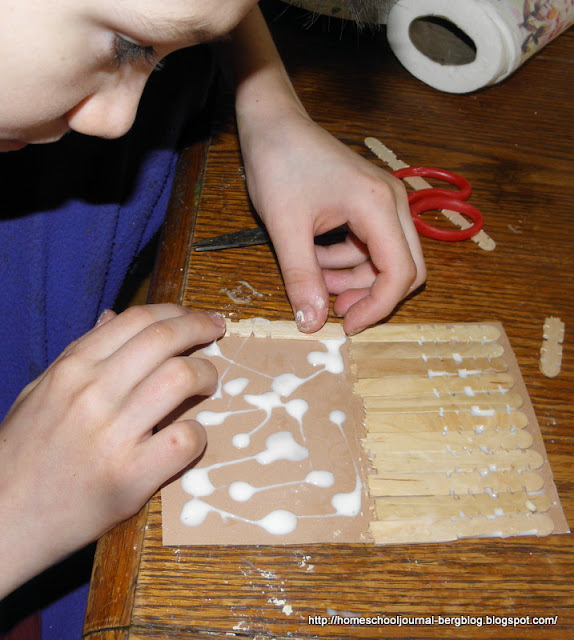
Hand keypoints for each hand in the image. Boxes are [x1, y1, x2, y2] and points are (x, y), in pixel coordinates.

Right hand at [0, 304, 224, 597]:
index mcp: (71, 368)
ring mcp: (111, 435)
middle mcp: (91, 393)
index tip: (198, 318)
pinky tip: (192, 436)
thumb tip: (113, 317)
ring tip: (207, 384)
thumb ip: (80, 353)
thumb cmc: (22, 453)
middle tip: (217, 332)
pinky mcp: (128, 478)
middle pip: (164, 339)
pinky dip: (199, 434)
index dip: (177, 312)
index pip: (137, 320)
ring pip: (180, 378)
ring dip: (206, 375)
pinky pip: (184, 439)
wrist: (0, 520)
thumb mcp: (40, 391)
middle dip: (200, 328)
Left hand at [240, 112, 425, 334]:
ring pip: (384, 259)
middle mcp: (391, 203)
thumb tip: (312, 323)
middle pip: (404, 267)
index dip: (378, 307)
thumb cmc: (279, 163)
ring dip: (352, 278)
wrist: (273, 123)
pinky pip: (368, 245)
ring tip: (313, 279)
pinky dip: (345, 260)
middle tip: (336, 310)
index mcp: (378, 206)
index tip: (347, 326)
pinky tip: (315, 259)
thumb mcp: (285, 226)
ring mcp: (382, 202)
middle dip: (372, 295)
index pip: (400, 272)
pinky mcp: (369, 204)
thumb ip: (301, 277)